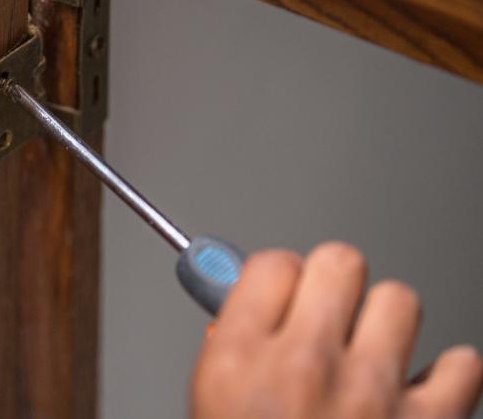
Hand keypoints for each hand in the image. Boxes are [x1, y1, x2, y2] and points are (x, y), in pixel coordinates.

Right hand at [192, 242, 481, 417]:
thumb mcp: (208, 404)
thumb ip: (228, 346)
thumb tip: (250, 299)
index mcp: (238, 361)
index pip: (271, 263)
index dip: (279, 277)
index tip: (283, 291)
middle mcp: (304, 368)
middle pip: (337, 260)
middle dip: (332, 282)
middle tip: (328, 313)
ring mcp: (370, 395)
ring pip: (399, 299)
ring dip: (386, 322)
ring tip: (372, 351)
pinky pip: (463, 364)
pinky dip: (448, 376)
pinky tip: (420, 389)